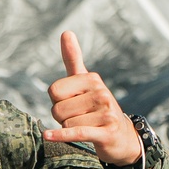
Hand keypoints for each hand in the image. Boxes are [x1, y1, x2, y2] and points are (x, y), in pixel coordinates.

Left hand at [42, 31, 141, 166]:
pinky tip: (47, 135)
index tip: (73, 104)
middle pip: (57, 109)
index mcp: (93, 79)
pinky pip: (76, 132)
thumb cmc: (97, 108)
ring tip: (87, 126)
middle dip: (63, 118)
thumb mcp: (86, 83)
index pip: (54, 91)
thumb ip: (73, 59)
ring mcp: (106, 113)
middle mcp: (101, 93)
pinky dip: (60, 135)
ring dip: (70, 129)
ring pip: (65, 123)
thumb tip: (66, 32)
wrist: (122, 137)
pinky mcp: (106, 132)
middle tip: (80, 118)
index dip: (58, 102)